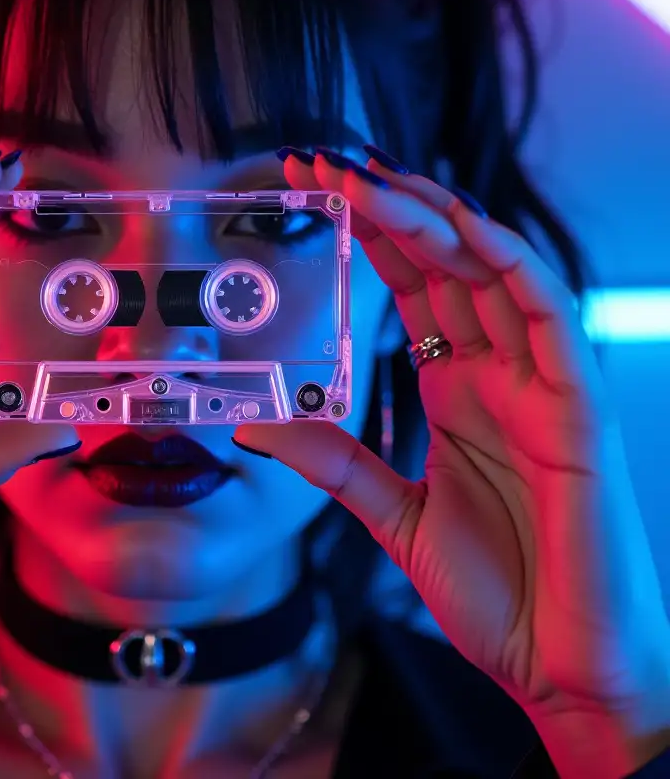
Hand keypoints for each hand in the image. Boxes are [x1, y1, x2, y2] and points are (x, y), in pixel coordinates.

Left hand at [238, 150, 669, 778]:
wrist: (565, 673)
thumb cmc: (498, 593)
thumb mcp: (392, 515)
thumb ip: (336, 463)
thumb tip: (256, 426)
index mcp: (458, 388)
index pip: (412, 287)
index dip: (367, 234)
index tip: (312, 192)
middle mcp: (499, 372)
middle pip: (445, 264)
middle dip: (387, 206)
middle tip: (324, 163)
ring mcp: (542, 384)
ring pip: (494, 271)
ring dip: (436, 218)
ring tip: (373, 178)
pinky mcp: (580, 410)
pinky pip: (551, 317)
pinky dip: (509, 263)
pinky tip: (460, 228)